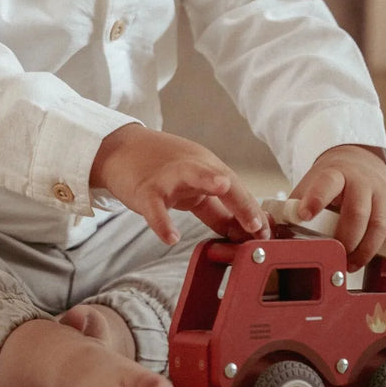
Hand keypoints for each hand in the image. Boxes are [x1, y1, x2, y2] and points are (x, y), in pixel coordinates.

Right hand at [90, 123, 268, 245]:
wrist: (118, 150)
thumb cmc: (158, 169)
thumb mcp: (192, 187)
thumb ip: (216, 209)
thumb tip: (242, 233)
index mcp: (207, 167)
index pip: (237, 189)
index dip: (252, 211)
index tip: (267, 235)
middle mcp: (192, 167)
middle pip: (223, 179)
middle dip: (243, 201)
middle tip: (258, 226)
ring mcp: (168, 176)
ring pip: (191, 175)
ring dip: (208, 180)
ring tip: (223, 188)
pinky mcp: (145, 189)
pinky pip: (155, 207)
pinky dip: (162, 222)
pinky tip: (170, 236)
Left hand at [289, 145, 385, 271]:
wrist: (353, 166)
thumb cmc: (325, 185)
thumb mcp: (307, 188)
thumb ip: (292, 208)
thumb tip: (268, 233)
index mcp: (335, 175)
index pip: (326, 183)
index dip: (316, 199)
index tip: (304, 215)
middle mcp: (362, 183)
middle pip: (357, 212)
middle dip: (346, 239)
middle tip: (336, 257)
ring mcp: (381, 196)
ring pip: (381, 224)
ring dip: (366, 250)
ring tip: (351, 266)